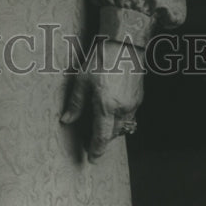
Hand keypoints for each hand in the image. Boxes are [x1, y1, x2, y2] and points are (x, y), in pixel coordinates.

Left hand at [60, 39, 144, 161]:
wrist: (124, 46)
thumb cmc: (101, 60)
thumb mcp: (82, 79)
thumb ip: (75, 103)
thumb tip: (66, 120)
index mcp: (106, 106)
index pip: (102, 137)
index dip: (97, 150)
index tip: (92, 160)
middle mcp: (121, 109)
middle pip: (113, 134)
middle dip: (104, 139)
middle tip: (91, 140)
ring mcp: (133, 105)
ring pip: (123, 126)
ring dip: (112, 129)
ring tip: (101, 125)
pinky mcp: (139, 99)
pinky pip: (129, 116)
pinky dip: (120, 119)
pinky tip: (112, 110)